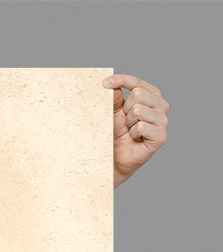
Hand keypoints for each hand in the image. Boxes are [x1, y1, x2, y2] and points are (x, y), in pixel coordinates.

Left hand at [103, 74, 168, 188]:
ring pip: (139, 110)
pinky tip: (135, 138)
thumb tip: (111, 86)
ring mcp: (163, 120)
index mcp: (151, 95)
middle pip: (139, 94)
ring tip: (129, 130)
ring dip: (127, 122)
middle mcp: (161, 105)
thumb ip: (114, 98)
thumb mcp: (113, 112)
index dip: (121, 80)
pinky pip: (142, 126)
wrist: (116, 156)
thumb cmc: (116, 132)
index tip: (104, 83)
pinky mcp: (161, 136)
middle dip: (124, 108)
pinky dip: (132, 133)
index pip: (137, 82)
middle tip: (124, 121)